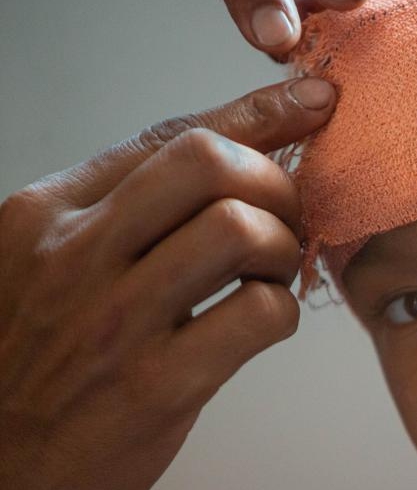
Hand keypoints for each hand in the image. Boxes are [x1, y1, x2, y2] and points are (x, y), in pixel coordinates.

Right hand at [0, 78, 335, 489]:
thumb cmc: (28, 373)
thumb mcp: (43, 272)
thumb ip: (117, 219)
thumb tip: (225, 164)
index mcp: (46, 216)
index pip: (170, 136)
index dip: (258, 113)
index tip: (314, 101)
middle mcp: (74, 255)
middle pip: (209, 162)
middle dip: (274, 180)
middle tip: (285, 219)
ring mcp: (113, 320)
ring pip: (238, 229)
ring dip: (282, 246)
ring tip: (272, 274)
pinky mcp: (154, 388)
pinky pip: (255, 314)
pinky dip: (280, 311)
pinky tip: (263, 324)